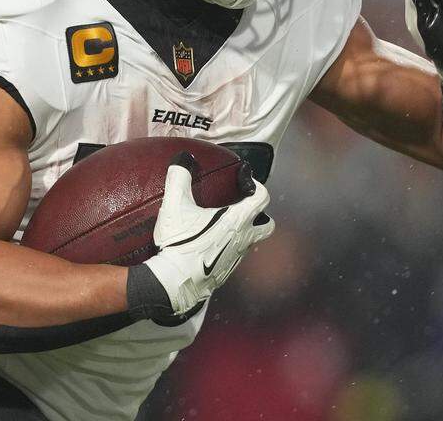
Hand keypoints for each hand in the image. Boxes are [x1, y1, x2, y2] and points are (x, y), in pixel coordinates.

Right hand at [140, 152, 274, 316]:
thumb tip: (183, 159)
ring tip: (220, 226)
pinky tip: (209, 246)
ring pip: (250, 242)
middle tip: (240, 207)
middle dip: (260, 215)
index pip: (263, 197)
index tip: (243, 182)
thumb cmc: (179, 243)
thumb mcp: (174, 206)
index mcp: (238, 220)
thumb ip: (179, 178)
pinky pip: (234, 256)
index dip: (256, 185)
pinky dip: (228, 248)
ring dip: (242, 232)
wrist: (174, 284)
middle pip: (268, 225)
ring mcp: (237, 259)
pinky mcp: (226, 273)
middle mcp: (244, 240)